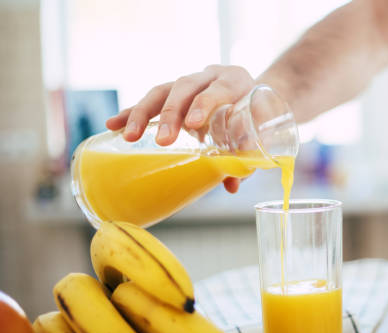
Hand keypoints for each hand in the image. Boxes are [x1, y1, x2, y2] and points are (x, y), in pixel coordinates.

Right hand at [106, 65, 254, 192]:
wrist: (255, 96)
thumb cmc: (257, 117)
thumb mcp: (258, 133)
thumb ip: (246, 156)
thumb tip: (232, 184)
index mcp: (234, 81)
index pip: (216, 89)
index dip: (203, 104)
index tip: (192, 124)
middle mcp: (208, 76)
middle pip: (184, 88)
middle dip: (170, 114)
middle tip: (163, 140)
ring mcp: (188, 82)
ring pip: (162, 91)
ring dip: (143, 113)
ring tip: (128, 135)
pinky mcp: (173, 93)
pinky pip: (150, 100)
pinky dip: (132, 112)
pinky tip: (113, 124)